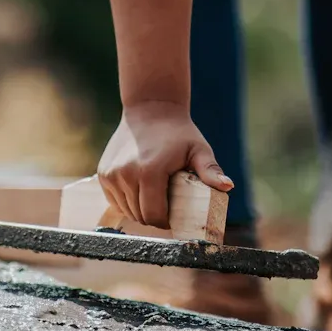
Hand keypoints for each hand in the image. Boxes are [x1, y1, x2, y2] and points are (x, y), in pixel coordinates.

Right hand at [97, 102, 231, 228]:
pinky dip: (127, 202)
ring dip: (140, 210)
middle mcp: (126, 174)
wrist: (150, 109)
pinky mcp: (104, 174)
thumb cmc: (179, 133)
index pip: (154, 215)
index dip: (165, 222)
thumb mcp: (199, 150)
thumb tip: (227, 186)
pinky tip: (139, 190)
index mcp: (150, 172)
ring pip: (127, 211)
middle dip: (154, 217)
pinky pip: (116, 201)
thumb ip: (210, 171)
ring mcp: (111, 175)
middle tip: (166, 207)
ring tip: (153, 197)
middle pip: (140, 215)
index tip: (174, 217)